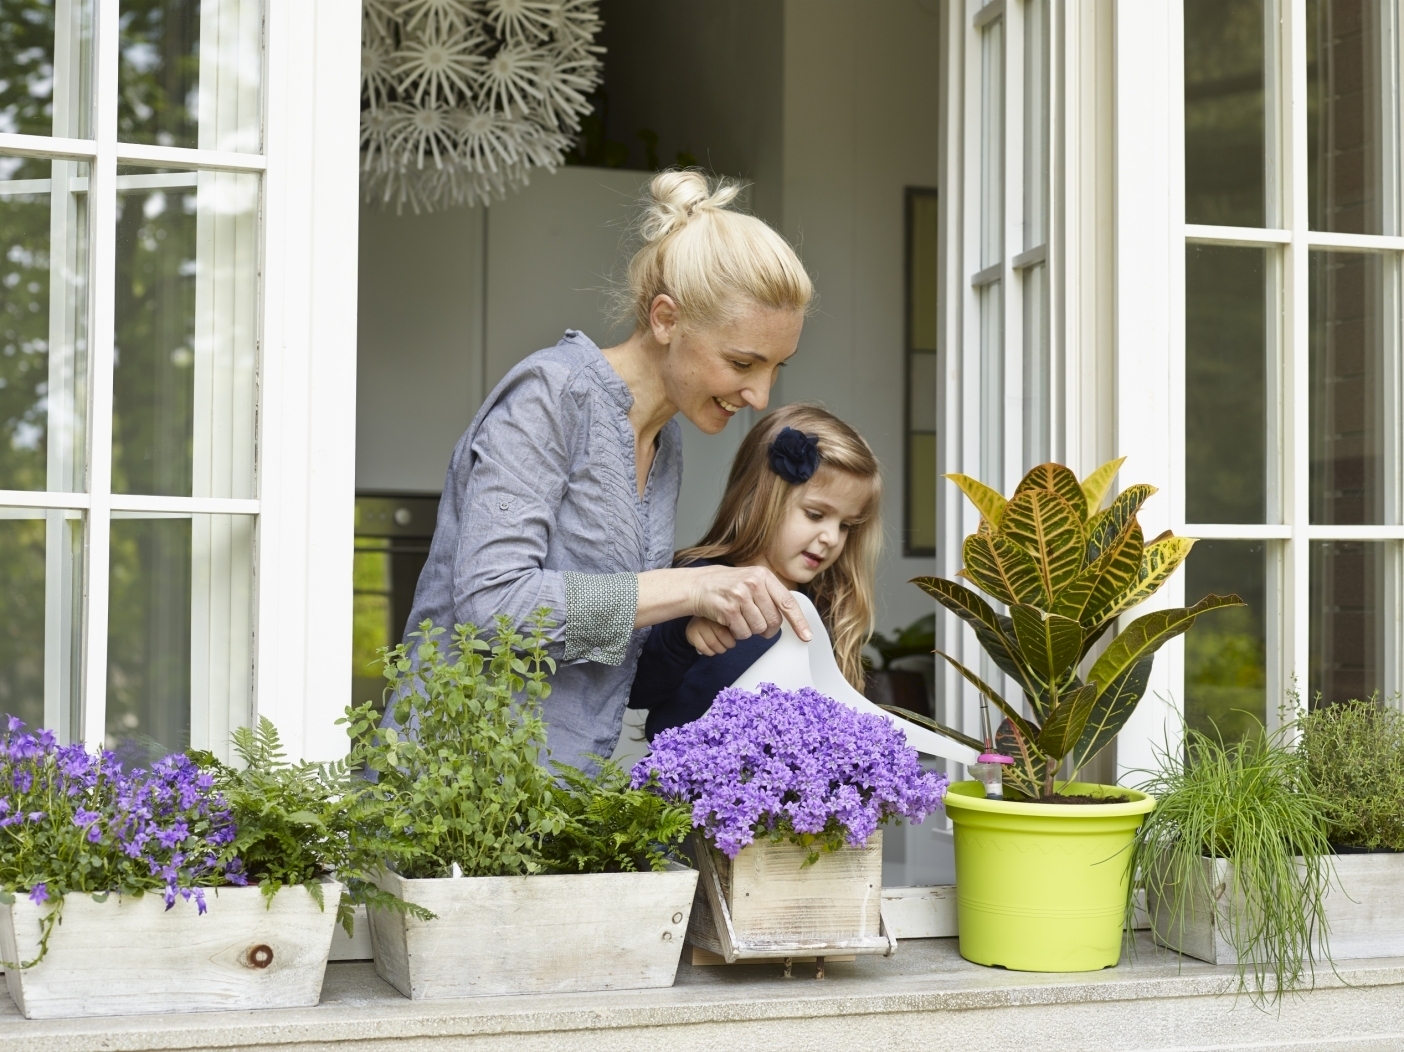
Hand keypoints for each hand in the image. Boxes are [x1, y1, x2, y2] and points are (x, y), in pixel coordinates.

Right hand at [686, 616, 736, 655]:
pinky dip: (710, 652)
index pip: (733, 626)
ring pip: (713, 643)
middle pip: (723, 635)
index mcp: (721, 611)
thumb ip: (735, 625)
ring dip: (720, 649)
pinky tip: (712, 649)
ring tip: (721, 646)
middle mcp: (708, 615)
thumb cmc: (717, 623)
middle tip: (728, 643)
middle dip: (729, 644)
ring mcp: (698, 623)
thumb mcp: (728, 620)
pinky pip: (704, 648)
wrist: (697, 622)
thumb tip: (743, 634)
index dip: (736, 635)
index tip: (735, 636)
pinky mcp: (691, 632)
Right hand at [687, 564, 812, 642]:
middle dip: (768, 629)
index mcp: (763, 575)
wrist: (697, 585)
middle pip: (774, 620)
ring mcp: (740, 595)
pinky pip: (743, 632)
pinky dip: (738, 633)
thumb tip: (790, 617)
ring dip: (750, 630)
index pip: (787, 601)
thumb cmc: (727, 585)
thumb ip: (769, 594)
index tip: (806, 636)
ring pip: (758, 628)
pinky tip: (730, 621)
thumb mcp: (750, 579)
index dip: (799, 621)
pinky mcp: (728, 609)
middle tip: (757, 625)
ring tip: (739, 618)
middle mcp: (754, 583)